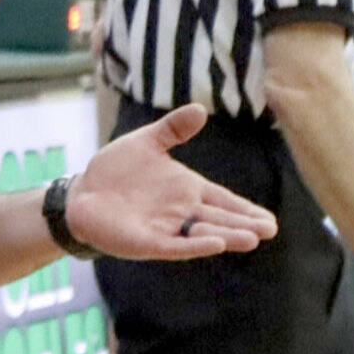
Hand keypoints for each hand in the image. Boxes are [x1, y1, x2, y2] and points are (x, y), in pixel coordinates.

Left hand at [65, 104, 277, 259]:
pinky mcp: (147, 241)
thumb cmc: (116, 169)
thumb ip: (173, 129)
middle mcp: (181, 212)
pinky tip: (215, 243)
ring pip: (203, 234)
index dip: (244, 209)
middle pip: (219, 219)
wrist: (82, 192)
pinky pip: (175, 245)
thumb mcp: (146, 142)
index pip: (222, 200)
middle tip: (271, 229)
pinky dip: (195, 244)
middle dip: (244, 224)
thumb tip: (200, 109)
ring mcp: (165, 228)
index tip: (270, 218)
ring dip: (227, 236)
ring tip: (252, 238)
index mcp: (186, 189)